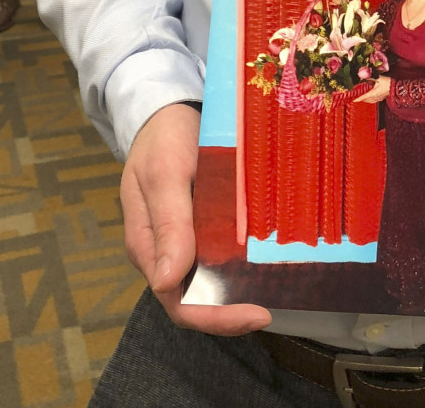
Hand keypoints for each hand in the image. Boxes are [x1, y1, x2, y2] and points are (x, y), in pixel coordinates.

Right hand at [121, 103, 270, 335]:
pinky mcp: (202, 223)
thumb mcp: (163, 173)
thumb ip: (167, 225)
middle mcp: (165, 250)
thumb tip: (166, 282)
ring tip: (276, 288)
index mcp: (148, 245)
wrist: (168, 107)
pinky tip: (267, 259)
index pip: (177, 301)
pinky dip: (242, 263)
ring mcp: (185, 237)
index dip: (215, 317)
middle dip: (232, 311)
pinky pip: (221, 253)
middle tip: (273, 306)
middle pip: (196, 299)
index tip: (255, 314)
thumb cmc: (161, 138)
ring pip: (210, 279)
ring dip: (239, 290)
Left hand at [355, 76, 390, 104]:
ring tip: (362, 99)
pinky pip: (374, 100)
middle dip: (361, 99)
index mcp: (374, 93)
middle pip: (366, 100)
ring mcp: (379, 98)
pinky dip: (370, 100)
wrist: (395, 87)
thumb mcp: (378, 78)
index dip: (358, 98)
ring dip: (365, 100)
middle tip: (356, 98)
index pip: (364, 97)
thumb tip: (364, 74)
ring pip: (370, 101)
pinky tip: (370, 98)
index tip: (354, 100)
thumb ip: (371, 76)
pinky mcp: (382, 98)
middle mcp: (375, 97)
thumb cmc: (388, 83)